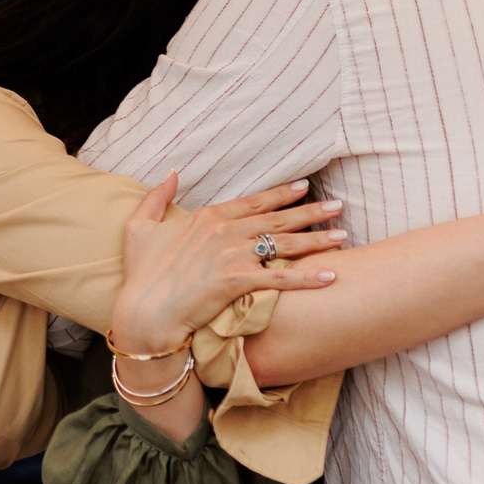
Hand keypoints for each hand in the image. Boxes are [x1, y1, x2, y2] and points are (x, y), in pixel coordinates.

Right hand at [107, 175, 344, 355]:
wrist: (145, 311)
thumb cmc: (142, 273)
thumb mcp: (140, 227)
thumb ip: (157, 196)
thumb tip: (171, 172)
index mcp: (207, 216)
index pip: (253, 201)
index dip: (282, 194)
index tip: (305, 187)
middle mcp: (224, 231)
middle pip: (276, 218)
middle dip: (311, 212)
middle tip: (338, 207)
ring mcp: (232, 255)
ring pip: (284, 243)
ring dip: (317, 240)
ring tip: (343, 235)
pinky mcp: (238, 281)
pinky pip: (281, 277)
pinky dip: (308, 277)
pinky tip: (331, 275)